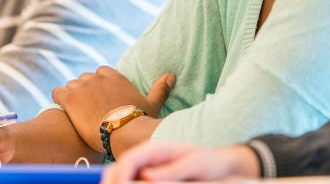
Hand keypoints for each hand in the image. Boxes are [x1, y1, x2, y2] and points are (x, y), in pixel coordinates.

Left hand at [52, 66, 173, 152]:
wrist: (123, 132)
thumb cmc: (139, 120)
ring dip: (72, 95)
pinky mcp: (70, 98)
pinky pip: (57, 92)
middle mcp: (97, 78)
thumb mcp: (152, 103)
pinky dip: (58, 98)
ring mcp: (82, 86)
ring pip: (71, 85)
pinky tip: (62, 107)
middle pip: (85, 78)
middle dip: (85, 90)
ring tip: (75, 110)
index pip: (101, 72)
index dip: (99, 84)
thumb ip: (160, 88)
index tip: (100, 97)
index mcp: (114, 76)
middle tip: (88, 107)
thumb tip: (171, 75)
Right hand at [101, 142, 260, 182]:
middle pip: (120, 168)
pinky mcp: (149, 177)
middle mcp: (147, 158)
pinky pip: (132, 182)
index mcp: (156, 149)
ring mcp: (146, 168)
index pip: (130, 159)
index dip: (120, 174)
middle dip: (111, 181)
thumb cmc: (208, 161)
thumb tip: (147, 175)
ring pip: (122, 176)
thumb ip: (172, 170)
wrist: (218, 164)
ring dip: (116, 183)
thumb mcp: (195, 164)